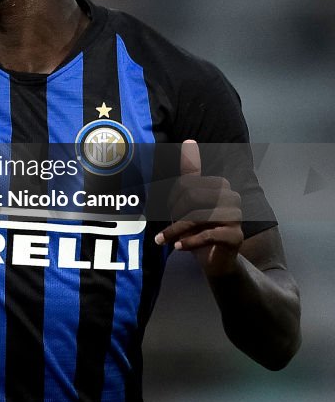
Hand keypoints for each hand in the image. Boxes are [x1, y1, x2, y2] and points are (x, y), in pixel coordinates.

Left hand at [154, 139, 243, 276]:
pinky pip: (206, 234)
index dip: (172, 198)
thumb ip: (190, 172)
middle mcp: (232, 197)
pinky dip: (188, 242)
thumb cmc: (199, 228)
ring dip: (176, 231)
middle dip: (174, 214)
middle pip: (191, 197)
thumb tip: (189, 141)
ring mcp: (237, 217)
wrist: (216, 260)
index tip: (167, 213)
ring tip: (165, 240)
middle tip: (166, 229)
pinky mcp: (236, 236)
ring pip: (197, 217)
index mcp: (221, 184)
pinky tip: (178, 247)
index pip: (187, 183)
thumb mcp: (189, 201)